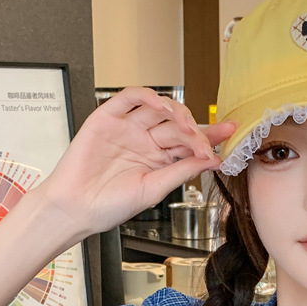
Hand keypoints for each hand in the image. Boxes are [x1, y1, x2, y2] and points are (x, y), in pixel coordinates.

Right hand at [38, 87, 235, 239]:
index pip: (189, 142)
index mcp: (158, 159)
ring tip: (188, 128)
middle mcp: (145, 141)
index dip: (210, 136)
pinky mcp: (107, 118)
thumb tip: (213, 160)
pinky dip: (146, 96)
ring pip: (157, 108)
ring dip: (176, 113)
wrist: (76, 208)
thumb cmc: (109, 205)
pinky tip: (161, 105)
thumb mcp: (155, 189)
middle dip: (196, 130)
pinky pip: (129, 98)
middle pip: (177, 125)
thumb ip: (182, 170)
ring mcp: (127, 128)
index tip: (230, 133)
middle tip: (206, 142)